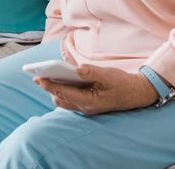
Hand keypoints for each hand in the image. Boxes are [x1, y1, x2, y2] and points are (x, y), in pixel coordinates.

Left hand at [34, 64, 158, 114]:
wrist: (137, 93)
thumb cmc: (122, 83)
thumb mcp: (107, 75)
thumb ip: (90, 72)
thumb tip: (75, 68)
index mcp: (89, 101)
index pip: (64, 93)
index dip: (49, 86)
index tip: (38, 78)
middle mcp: (86, 107)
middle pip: (60, 99)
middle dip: (49, 89)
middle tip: (38, 76)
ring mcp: (87, 107)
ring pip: (64, 101)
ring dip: (55, 90)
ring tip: (46, 77)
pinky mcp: (89, 103)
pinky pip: (71, 99)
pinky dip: (64, 90)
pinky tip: (61, 79)